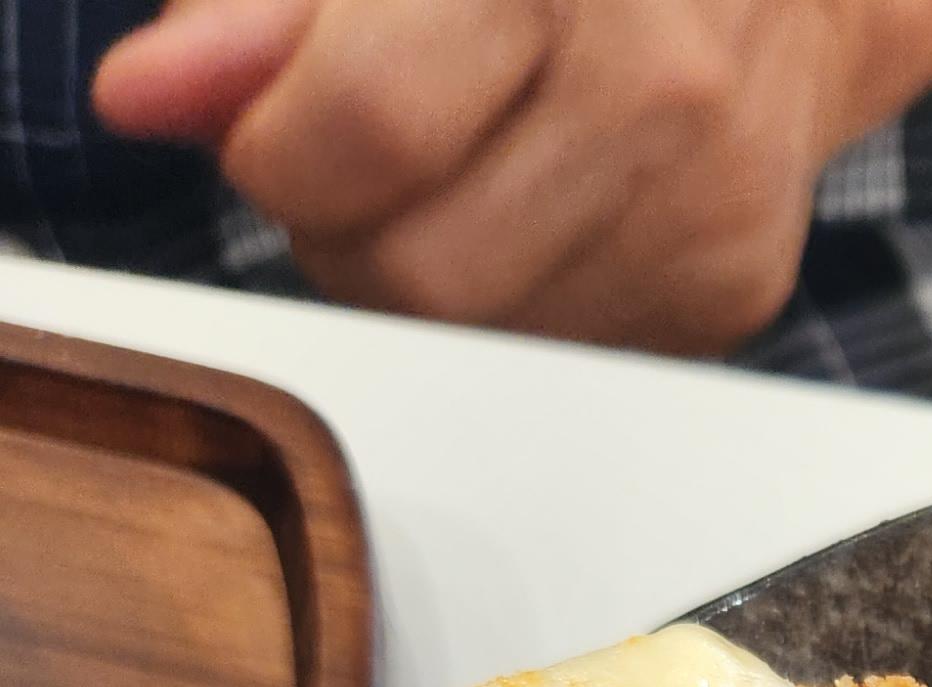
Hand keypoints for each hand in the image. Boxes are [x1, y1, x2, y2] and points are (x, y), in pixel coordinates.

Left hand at [94, 0, 931, 355]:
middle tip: (369, 166)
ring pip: (484, 340)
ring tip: (464, 182)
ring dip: (430, 283)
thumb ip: (265, 7)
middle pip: (419, 273)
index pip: (366, 129)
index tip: (280, 130)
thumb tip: (149, 99)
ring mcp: (708, 207)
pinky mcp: (735, 293)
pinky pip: (567, 359)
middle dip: (347, 239)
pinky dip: (522, 304)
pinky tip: (547, 216)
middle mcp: (656, 85)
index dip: (280, 154)